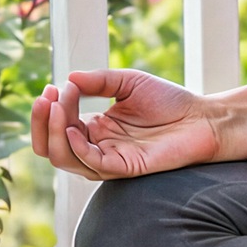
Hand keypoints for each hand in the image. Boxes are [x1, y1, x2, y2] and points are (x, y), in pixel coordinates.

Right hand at [31, 69, 222, 181]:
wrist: (204, 117)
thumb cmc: (170, 101)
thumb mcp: (130, 83)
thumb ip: (99, 81)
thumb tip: (68, 78)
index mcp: (95, 128)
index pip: (57, 124)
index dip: (50, 107)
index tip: (53, 86)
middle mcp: (97, 146)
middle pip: (51, 145)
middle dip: (41, 123)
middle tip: (45, 98)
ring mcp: (108, 158)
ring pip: (64, 157)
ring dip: (54, 132)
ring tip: (57, 107)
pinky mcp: (124, 167)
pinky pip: (92, 164)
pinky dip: (77, 148)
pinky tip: (73, 128)